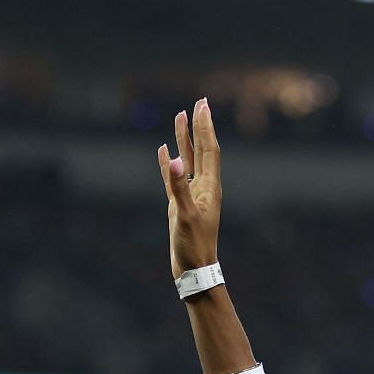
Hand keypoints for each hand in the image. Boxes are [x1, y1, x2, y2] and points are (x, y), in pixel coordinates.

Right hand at [157, 98, 220, 279]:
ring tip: (180, 117)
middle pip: (201, 149)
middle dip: (199, 126)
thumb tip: (174, 161)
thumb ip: (178, 188)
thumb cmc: (194, 246)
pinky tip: (164, 150)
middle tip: (198, 103)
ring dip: (184, 140)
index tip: (203, 105)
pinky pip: (174, 178)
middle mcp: (203, 188)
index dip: (206, 127)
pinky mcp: (179, 205)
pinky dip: (169, 163)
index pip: (208, 149)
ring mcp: (191, 195)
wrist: (194, 270)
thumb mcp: (184, 215)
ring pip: (188, 160)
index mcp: (209, 187)